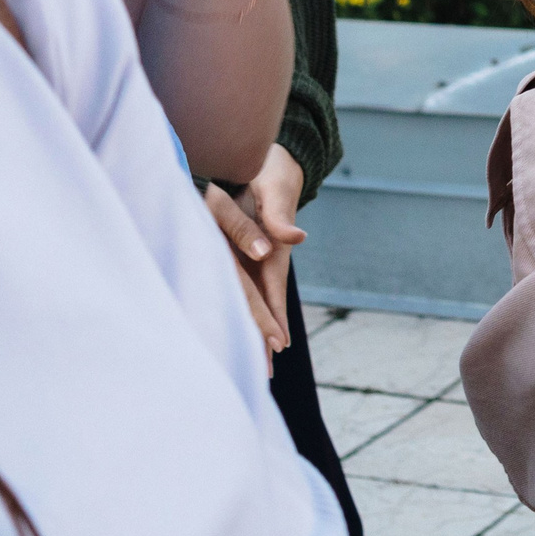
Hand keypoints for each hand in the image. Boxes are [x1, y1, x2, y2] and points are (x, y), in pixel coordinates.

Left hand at [205, 155, 306, 372]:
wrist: (272, 160)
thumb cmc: (270, 172)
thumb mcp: (273, 190)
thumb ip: (279, 216)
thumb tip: (297, 238)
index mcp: (273, 249)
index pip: (273, 291)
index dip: (273, 318)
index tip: (279, 347)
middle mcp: (266, 259)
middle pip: (265, 304)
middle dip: (265, 338)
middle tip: (265, 375)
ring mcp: (256, 259)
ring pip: (253, 301)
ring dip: (254, 330)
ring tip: (257, 362)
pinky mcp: (243, 253)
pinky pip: (241, 289)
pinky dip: (242, 311)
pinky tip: (237, 325)